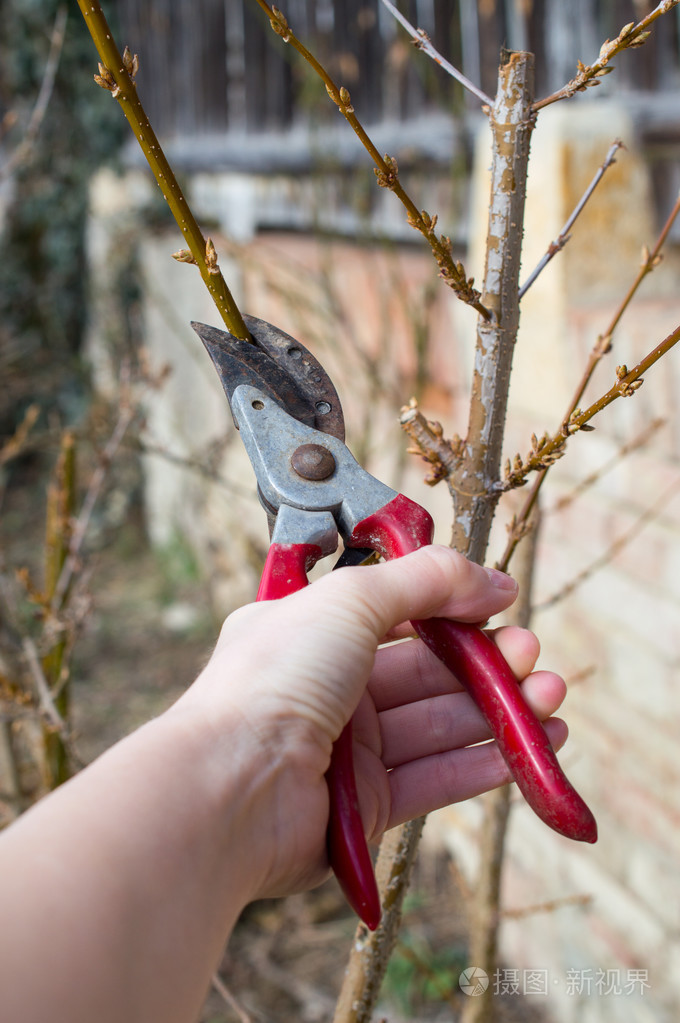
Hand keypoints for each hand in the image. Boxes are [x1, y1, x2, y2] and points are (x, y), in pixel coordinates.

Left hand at [178, 546, 566, 901]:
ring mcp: (346, 749)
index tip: (503, 604)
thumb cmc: (274, 679)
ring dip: (499, 711)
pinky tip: (532, 747)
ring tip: (552, 700)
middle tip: (534, 658)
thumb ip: (425, 581)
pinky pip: (435, 778)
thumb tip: (490, 580)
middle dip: (487, 663)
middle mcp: (328, 687)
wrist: (231, 788)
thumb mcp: (351, 599)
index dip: (453, 607)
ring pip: (438, 724)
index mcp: (311, 631)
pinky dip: (484, 762)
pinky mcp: (365, 807)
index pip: (397, 612)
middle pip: (426, 672)